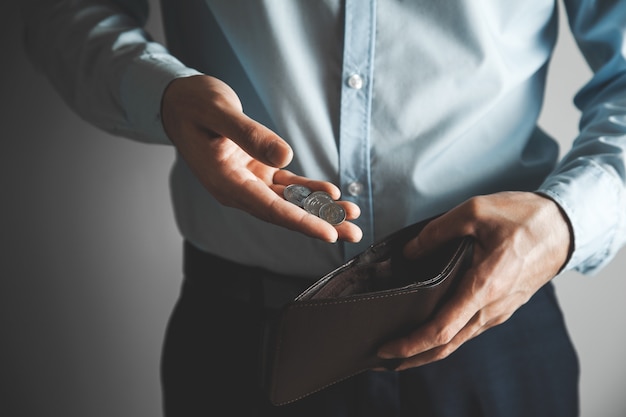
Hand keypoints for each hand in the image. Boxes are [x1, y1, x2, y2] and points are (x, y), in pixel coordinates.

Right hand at [161, 75, 361, 242]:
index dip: (301, 221)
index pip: (269, 209)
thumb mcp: (218, 112)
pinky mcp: (255, 171)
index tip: (328, 232)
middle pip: (283, 213)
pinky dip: (308, 189)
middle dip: (320, 222)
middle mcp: (237, 188)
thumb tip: (285, 158)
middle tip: (353, 231)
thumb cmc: (193, 104)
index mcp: (224, 181)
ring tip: (352, 215)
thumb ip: (249, 135)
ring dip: (320, 208)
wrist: (178, 102)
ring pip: (288, 202)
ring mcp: (247, 181)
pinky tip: (331, 192)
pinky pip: (285, 185)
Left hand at [377, 191, 570, 368]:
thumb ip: (437, 232)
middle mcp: (492, 307)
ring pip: (459, 339)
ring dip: (428, 348)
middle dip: (412, 356)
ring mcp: (499, 310)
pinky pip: (470, 328)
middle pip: (447, 345)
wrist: (564, 227)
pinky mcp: (502, 306)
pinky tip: (431, 330)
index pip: (442, 329)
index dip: (411, 344)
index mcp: (484, 286)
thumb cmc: (523, 218)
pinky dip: (446, 336)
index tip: (387, 348)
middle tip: (382, 357)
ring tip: (400, 349)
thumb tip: (409, 251)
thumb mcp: (475, 211)